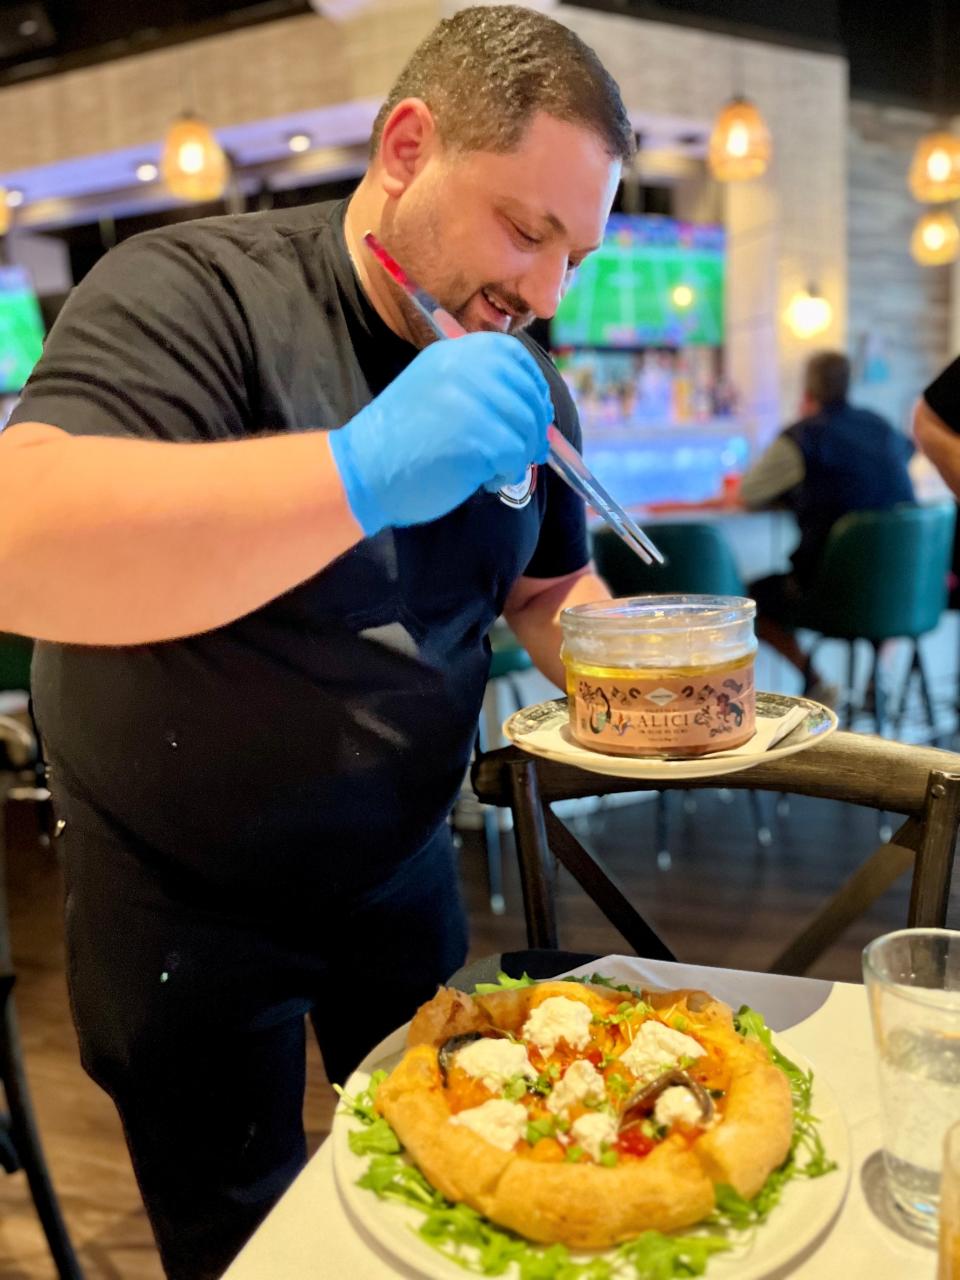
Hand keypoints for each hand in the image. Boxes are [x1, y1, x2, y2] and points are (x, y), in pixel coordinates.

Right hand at [329, 333, 551, 534]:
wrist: (363, 470)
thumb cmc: (401, 440)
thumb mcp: (436, 390)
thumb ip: (478, 387)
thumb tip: (534, 404)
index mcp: (455, 353)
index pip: (514, 356)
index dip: (533, 386)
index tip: (536, 411)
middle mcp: (465, 368)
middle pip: (528, 395)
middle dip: (535, 429)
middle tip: (527, 453)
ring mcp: (471, 401)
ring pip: (526, 428)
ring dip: (520, 456)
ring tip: (496, 469)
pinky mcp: (476, 437)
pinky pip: (514, 455)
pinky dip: (507, 473)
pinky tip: (486, 481)